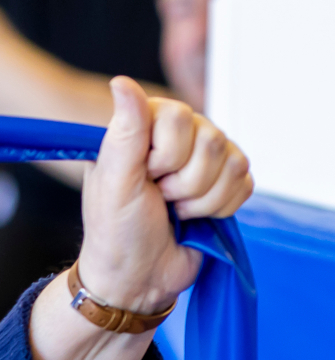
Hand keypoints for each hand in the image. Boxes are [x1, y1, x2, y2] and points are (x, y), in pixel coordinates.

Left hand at [27, 76, 253, 359]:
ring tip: (173, 210)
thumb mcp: (113, 182)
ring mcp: (204, 160)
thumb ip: (123, 131)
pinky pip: (245, 183)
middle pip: (211, 140)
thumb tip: (121, 81)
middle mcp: (177, 137)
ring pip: (232, 162)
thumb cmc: (115, 232)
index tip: (143, 177)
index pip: (179, 116)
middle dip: (183, 182)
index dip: (165, 155)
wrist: (137, 278)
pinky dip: (220, 208)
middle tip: (158, 199)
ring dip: (200, 199)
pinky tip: (195, 218)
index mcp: (143, 128)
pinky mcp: (225, 184)